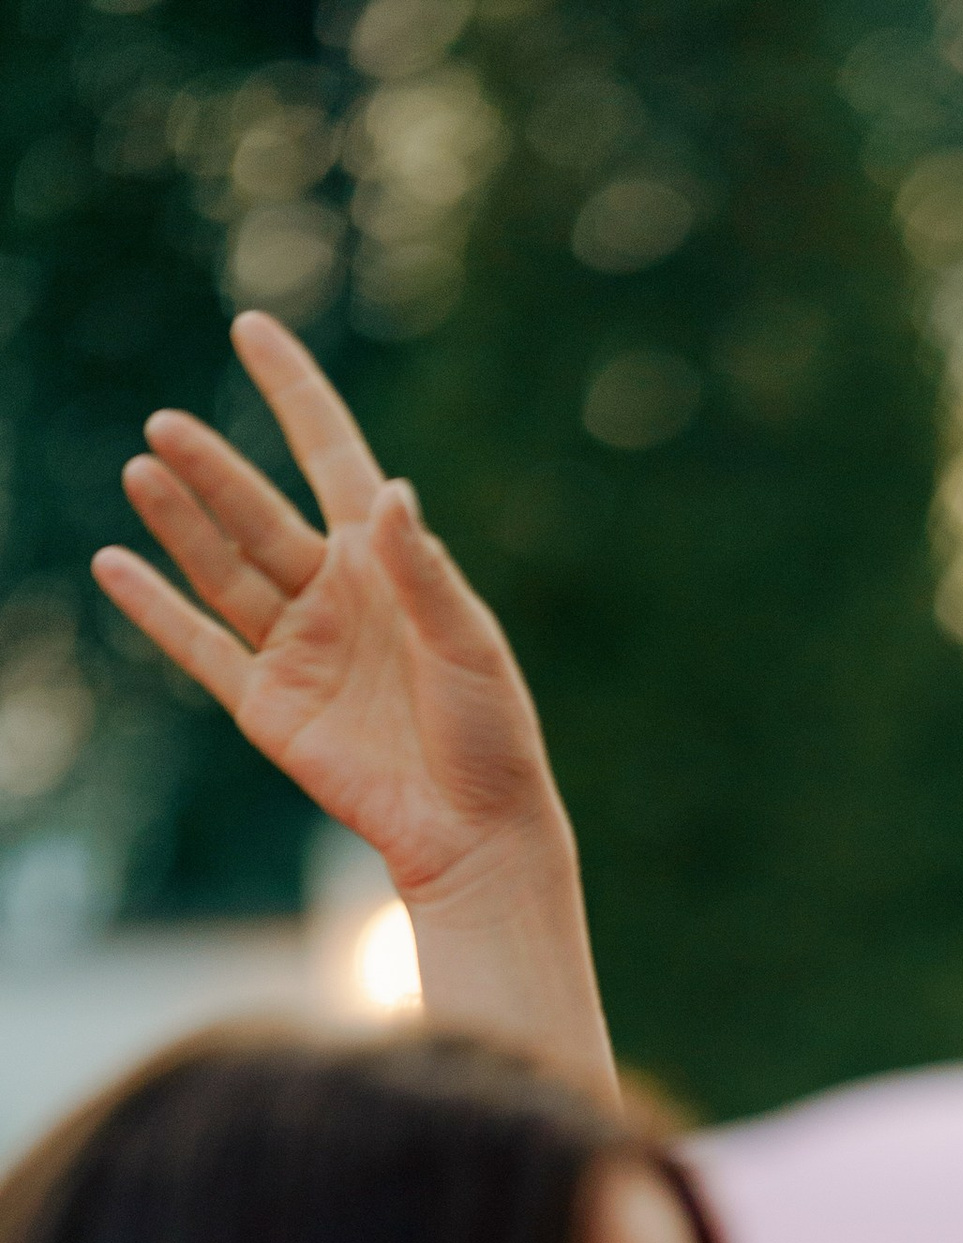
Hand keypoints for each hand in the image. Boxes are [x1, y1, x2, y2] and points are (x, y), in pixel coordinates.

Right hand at [93, 313, 611, 1098]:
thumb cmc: (490, 736)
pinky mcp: (270, 709)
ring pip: (225, 571)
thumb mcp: (468, 645)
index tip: (252, 328)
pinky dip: (157, 610)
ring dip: (182, 523)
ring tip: (142, 471)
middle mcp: (334, 595)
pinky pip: (203, 650)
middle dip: (215, 471)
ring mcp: (297, 650)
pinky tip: (113, 564)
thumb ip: (423, 571)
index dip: (294, 393)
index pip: (330, 456)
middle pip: (259, 515)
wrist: (477, 834)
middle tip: (166, 425)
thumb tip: (388, 489)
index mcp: (387, 565)